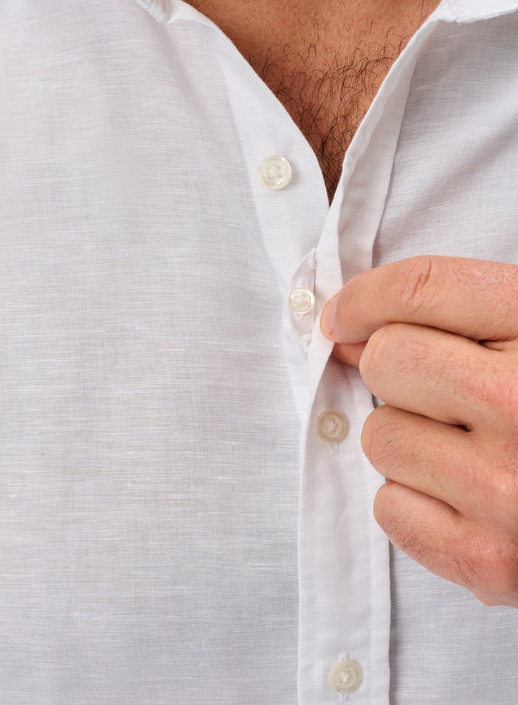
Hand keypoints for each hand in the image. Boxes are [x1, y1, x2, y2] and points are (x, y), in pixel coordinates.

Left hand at [320, 255, 517, 606]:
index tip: (343, 315)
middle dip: (395, 370)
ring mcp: (505, 487)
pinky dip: (414, 501)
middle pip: (385, 360)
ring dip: (408, 439)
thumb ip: (458, 315)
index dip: (365, 297)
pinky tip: (464, 497)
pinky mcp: (487, 559)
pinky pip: (388, 508)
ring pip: (379, 435)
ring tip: (467, 449)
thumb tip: (345, 327)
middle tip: (436, 390)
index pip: (422, 287)